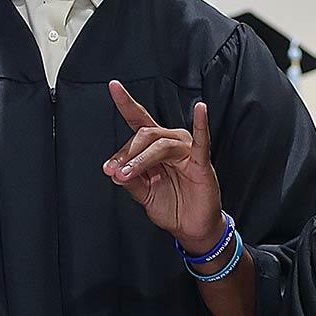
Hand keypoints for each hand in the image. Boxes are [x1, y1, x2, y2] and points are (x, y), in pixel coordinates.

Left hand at [103, 80, 223, 250]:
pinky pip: (201, 141)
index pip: (139, 121)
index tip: (113, 87)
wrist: (190, 228)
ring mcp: (187, 150)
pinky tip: (200, 110)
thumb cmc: (171, 206)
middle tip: (113, 172)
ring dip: (140, 159)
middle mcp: (172, 143)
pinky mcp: (201, 162)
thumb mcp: (143, 193)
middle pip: (145, 135)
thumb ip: (130, 180)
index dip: (126, 103)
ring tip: (126, 174)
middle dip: (125, 153)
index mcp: (156, 147)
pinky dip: (201, 124)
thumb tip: (114, 169)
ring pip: (160, 145)